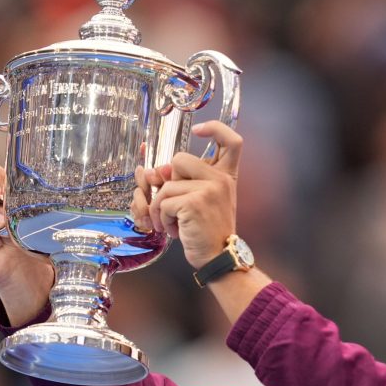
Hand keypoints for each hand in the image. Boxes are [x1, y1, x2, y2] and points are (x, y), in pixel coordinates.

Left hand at [133, 121, 241, 268]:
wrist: (218, 257)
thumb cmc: (208, 230)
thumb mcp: (202, 201)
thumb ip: (184, 181)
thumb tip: (154, 171)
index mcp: (227, 176)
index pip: (231, 140)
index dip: (215, 128)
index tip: (199, 129)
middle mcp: (221, 179)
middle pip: (179, 159)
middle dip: (169, 182)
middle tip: (176, 205)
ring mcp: (208, 189)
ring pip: (166, 186)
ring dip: (162, 208)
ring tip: (174, 223)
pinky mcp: (194, 203)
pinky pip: (163, 202)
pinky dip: (162, 219)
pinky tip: (175, 229)